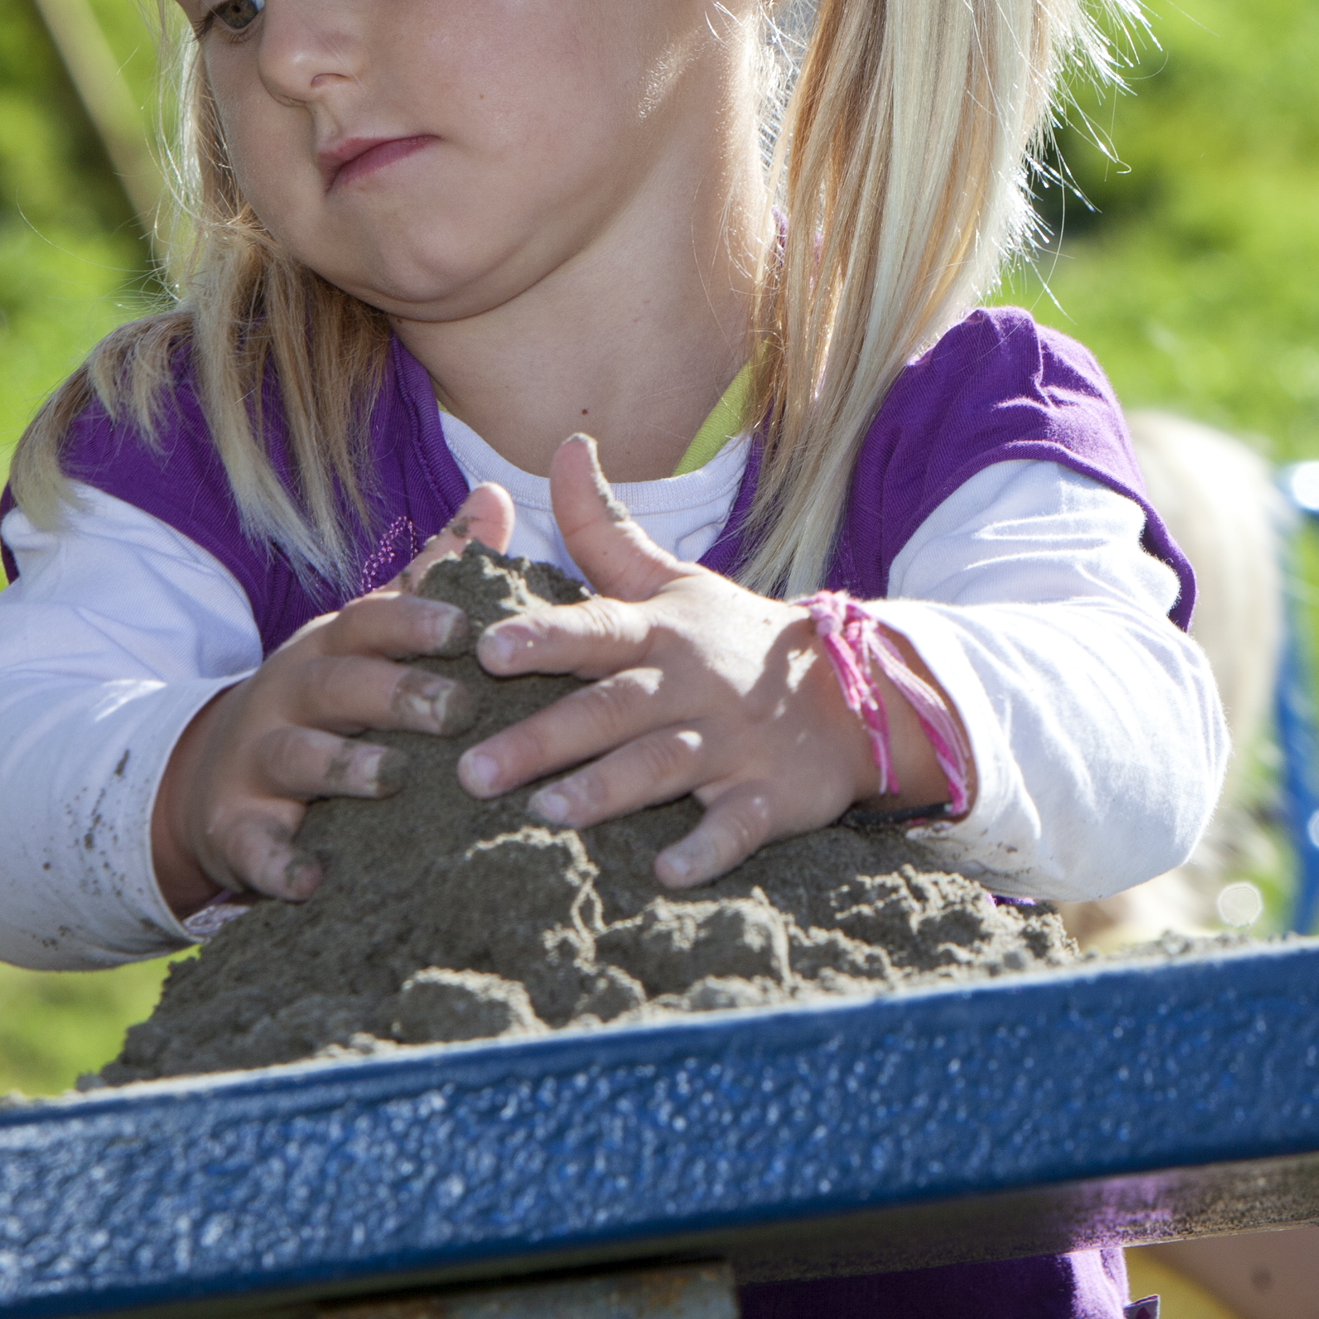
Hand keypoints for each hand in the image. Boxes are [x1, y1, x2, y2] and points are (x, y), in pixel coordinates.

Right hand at [149, 486, 513, 912]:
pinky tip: (313, 880)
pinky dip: (279, 864)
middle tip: (457, 710)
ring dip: (342, 769)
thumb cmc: (329, 691)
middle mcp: (292, 694)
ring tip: (391, 780)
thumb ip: (433, 571)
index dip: (415, 622)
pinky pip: (255, 846)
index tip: (466, 629)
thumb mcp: (371, 630)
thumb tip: (493, 493)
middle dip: (395, 695)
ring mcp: (258, 760)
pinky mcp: (237, 826)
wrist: (217, 770)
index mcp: (333, 646)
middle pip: (340, 686)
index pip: (370, 622)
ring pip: (297, 758)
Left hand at [452, 435, 958, 887]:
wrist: (846, 692)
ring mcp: (730, 743)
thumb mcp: (673, 579)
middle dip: (544, 740)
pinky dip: (708, 848)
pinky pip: (737, 824)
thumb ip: (607, 526)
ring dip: (608, 790)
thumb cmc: (731, 639)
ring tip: (548, 814)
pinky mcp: (768, 795)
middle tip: (472, 773)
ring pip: (663, 766)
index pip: (595, 630)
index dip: (544, 637)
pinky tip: (668, 872)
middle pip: (611, 710)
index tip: (488, 648)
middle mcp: (688, 687)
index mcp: (659, 634)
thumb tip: (563, 446)